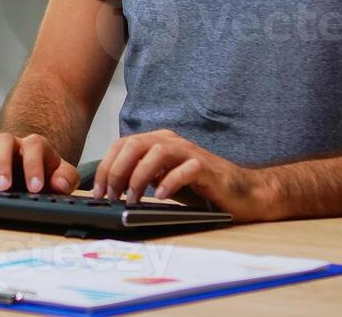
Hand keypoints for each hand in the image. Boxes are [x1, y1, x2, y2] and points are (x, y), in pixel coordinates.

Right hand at [0, 133, 80, 193]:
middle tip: (4, 187)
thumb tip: (58, 184)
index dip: (34, 166)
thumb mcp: (62, 176)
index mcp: (34, 145)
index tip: (35, 188)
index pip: (34, 146)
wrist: (30, 173)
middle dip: (2, 164)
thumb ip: (65, 178)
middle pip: (3, 141)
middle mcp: (9, 145)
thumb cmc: (46, 177)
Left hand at [94, 129, 278, 221]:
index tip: (98, 192)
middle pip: (135, 144)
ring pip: (156, 152)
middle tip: (112, 195)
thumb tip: (111, 187)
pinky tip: (161, 196)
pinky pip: (185, 169)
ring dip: (139, 176)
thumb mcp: (163, 181)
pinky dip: (169, 182)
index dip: (106, 167)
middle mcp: (172, 142)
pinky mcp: (207, 168)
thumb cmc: (201, 188)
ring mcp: (190, 153)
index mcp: (157, 142)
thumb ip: (140, 178)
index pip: (122, 145)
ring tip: (134, 199)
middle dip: (117, 170)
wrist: (243, 193)